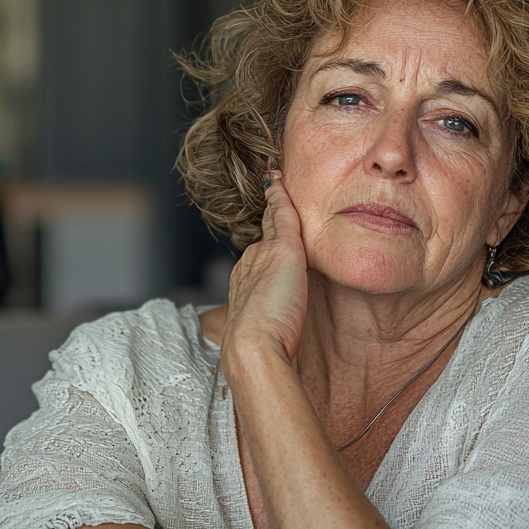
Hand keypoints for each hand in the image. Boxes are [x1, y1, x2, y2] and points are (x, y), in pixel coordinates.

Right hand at [221, 171, 308, 375]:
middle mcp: (249, 263)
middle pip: (264, 234)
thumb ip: (272, 320)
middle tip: (269, 190)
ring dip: (274, 202)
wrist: (253, 347)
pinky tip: (278, 179)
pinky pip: (283, 213)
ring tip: (275, 179)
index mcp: (245, 283)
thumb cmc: (262, 349)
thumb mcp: (266, 331)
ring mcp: (264, 254)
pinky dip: (280, 195)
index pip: (258, 256)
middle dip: (268, 216)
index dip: (263, 242)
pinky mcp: (283, 249)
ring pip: (273, 222)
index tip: (265, 231)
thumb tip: (282, 325)